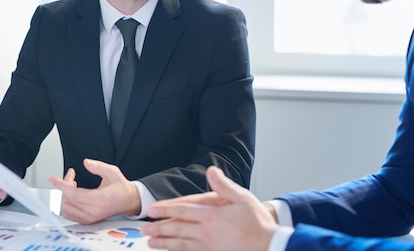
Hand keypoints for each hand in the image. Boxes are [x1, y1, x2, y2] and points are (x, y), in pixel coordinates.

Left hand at [48, 158, 140, 223]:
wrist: (128, 201)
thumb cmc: (120, 187)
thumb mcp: (112, 172)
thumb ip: (98, 166)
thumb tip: (86, 162)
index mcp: (100, 200)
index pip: (74, 195)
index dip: (61, 186)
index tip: (52, 179)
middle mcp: (93, 212)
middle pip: (67, 201)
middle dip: (64, 186)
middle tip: (71, 175)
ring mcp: (90, 218)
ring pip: (66, 209)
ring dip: (65, 195)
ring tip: (72, 184)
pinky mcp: (87, 221)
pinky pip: (69, 214)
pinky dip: (67, 203)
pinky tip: (73, 193)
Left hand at [140, 166, 277, 250]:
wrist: (269, 246)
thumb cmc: (257, 223)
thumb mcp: (243, 198)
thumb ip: (224, 185)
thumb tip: (211, 171)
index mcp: (212, 215)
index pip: (183, 210)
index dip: (165, 209)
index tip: (152, 210)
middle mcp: (207, 231)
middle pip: (177, 228)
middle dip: (159, 228)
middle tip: (144, 228)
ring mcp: (209, 246)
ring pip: (181, 244)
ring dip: (164, 243)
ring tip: (151, 242)